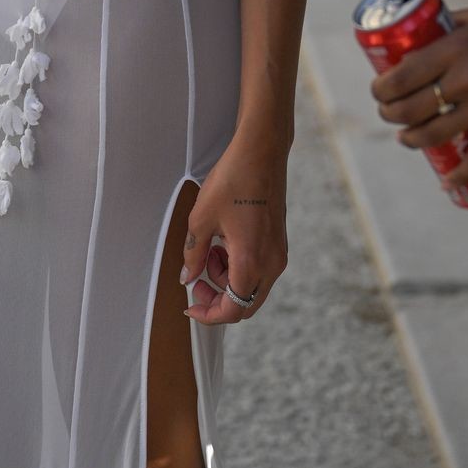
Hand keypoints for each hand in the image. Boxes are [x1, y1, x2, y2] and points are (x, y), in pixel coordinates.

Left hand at [180, 135, 287, 326]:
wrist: (261, 152)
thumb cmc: (233, 180)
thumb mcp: (201, 218)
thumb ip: (193, 254)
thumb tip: (188, 278)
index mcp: (251, 261)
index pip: (233, 309)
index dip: (209, 315)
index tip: (191, 306)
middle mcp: (271, 263)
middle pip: (245, 304)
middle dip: (218, 299)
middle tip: (197, 280)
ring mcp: (278, 253)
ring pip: (252, 287)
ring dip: (227, 280)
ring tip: (209, 251)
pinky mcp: (279, 242)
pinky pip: (259, 270)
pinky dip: (239, 267)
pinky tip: (224, 244)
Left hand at [371, 0, 467, 189]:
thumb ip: (455, 27)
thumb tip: (427, 35)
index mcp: (456, 46)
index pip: (402, 75)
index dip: (382, 87)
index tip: (379, 89)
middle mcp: (467, 78)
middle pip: (412, 108)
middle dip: (390, 114)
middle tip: (388, 112)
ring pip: (435, 134)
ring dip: (413, 140)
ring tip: (407, 138)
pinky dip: (461, 174)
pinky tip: (448, 182)